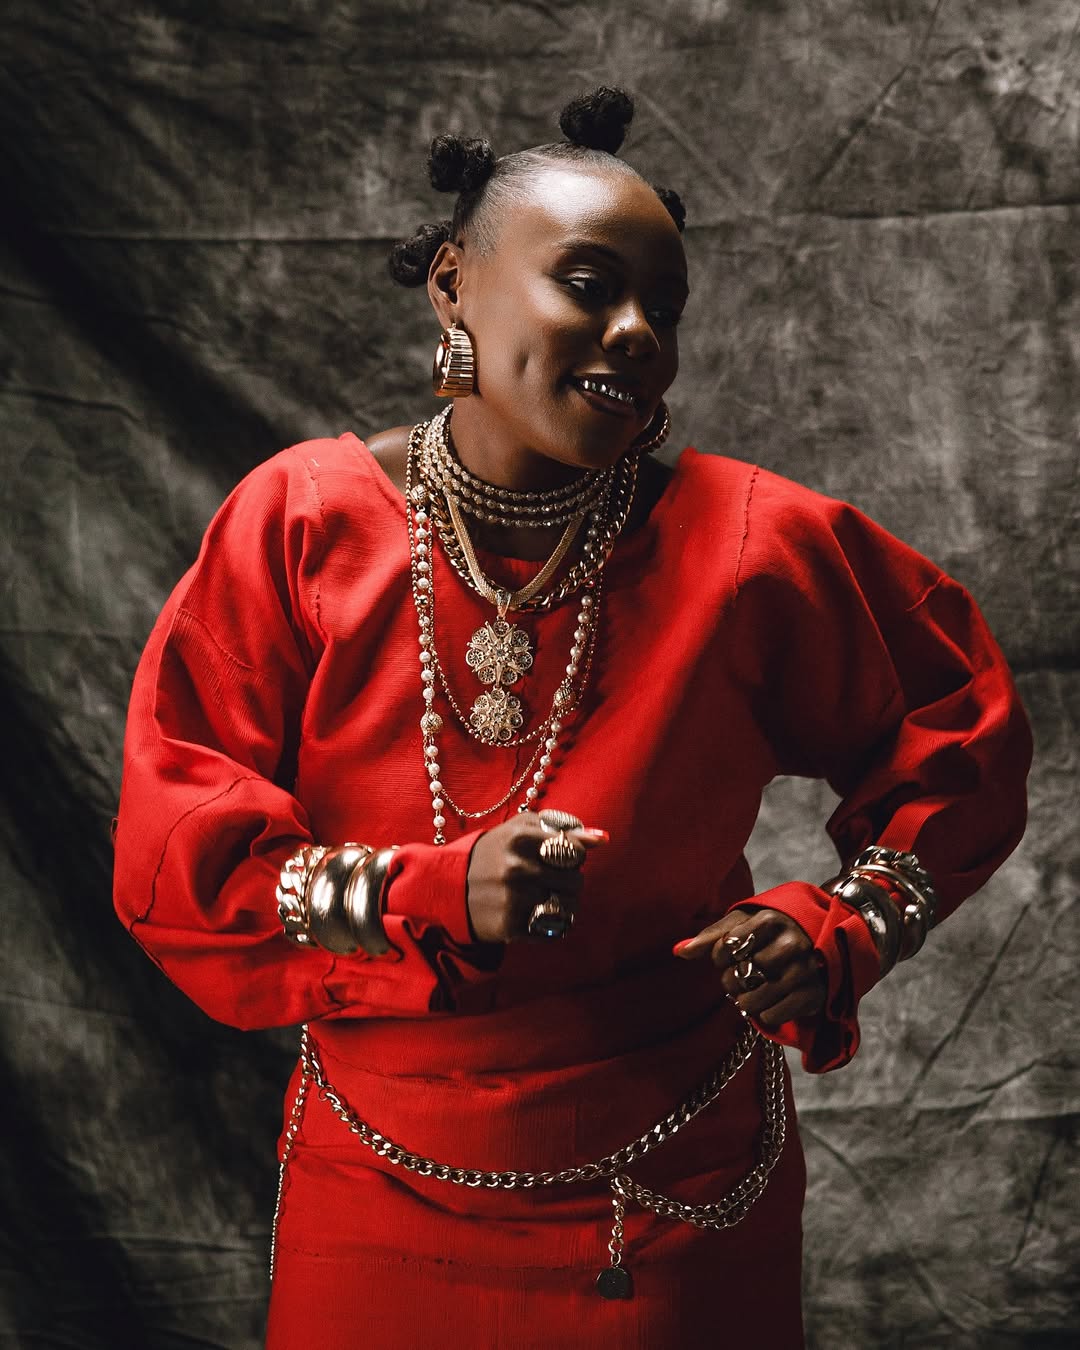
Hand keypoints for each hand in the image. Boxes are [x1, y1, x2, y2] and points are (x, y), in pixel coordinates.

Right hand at [466, 813, 607, 942]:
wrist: (451, 887)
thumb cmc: (494, 852)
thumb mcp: (521, 829)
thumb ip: (561, 828)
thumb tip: (602, 838)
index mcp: (520, 837)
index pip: (575, 850)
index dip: (574, 855)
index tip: (562, 856)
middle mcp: (518, 868)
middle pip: (576, 879)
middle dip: (569, 879)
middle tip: (551, 878)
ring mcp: (515, 899)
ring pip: (570, 905)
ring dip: (565, 902)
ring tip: (547, 896)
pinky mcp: (512, 927)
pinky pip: (556, 927)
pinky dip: (554, 922)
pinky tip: (537, 912)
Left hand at [673, 907, 825, 1027]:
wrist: (821, 943)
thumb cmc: (771, 933)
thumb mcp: (744, 923)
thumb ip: (712, 936)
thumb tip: (679, 951)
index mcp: (771, 920)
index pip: (727, 946)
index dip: (720, 956)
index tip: (731, 955)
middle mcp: (791, 944)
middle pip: (739, 975)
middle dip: (732, 980)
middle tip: (742, 975)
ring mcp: (805, 971)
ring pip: (753, 1000)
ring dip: (745, 1000)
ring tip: (753, 990)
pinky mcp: (813, 996)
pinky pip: (771, 1016)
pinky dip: (764, 1014)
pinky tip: (771, 1000)